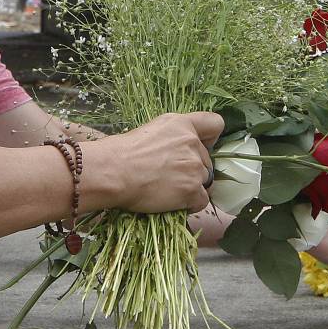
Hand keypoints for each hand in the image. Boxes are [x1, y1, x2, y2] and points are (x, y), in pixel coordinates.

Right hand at [86, 112, 221, 213]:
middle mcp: (192, 143)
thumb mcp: (150, 131)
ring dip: (190, 186)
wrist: (113, 172)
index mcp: (182, 124)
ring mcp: (195, 167)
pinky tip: (170, 201)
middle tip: (169, 175)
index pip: (215, 123)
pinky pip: (201, 201)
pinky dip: (189, 204)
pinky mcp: (192, 190)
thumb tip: (175, 150)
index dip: (210, 138)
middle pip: (207, 160)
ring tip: (166, 189)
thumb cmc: (121, 153)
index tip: (202, 146)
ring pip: (204, 181)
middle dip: (193, 169)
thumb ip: (172, 136)